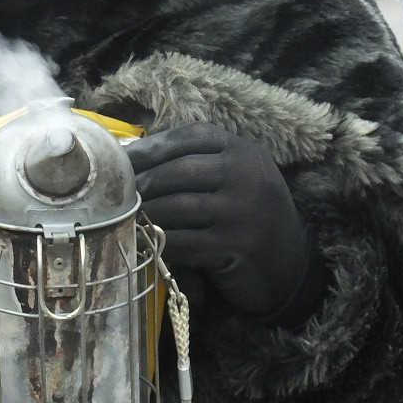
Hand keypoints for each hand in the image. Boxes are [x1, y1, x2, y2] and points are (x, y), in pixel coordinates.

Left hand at [128, 123, 320, 318]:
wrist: (288, 265)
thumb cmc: (246, 216)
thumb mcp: (234, 177)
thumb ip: (198, 161)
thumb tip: (130, 154)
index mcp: (244, 151)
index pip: (191, 137)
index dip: (151, 147)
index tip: (120, 159)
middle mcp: (248, 175)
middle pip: (180, 170)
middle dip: (142, 182)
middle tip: (113, 194)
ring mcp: (244, 212)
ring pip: (178, 207)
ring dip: (145, 214)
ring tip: (123, 218)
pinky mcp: (236, 247)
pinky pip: (185, 242)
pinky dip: (158, 242)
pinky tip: (143, 243)